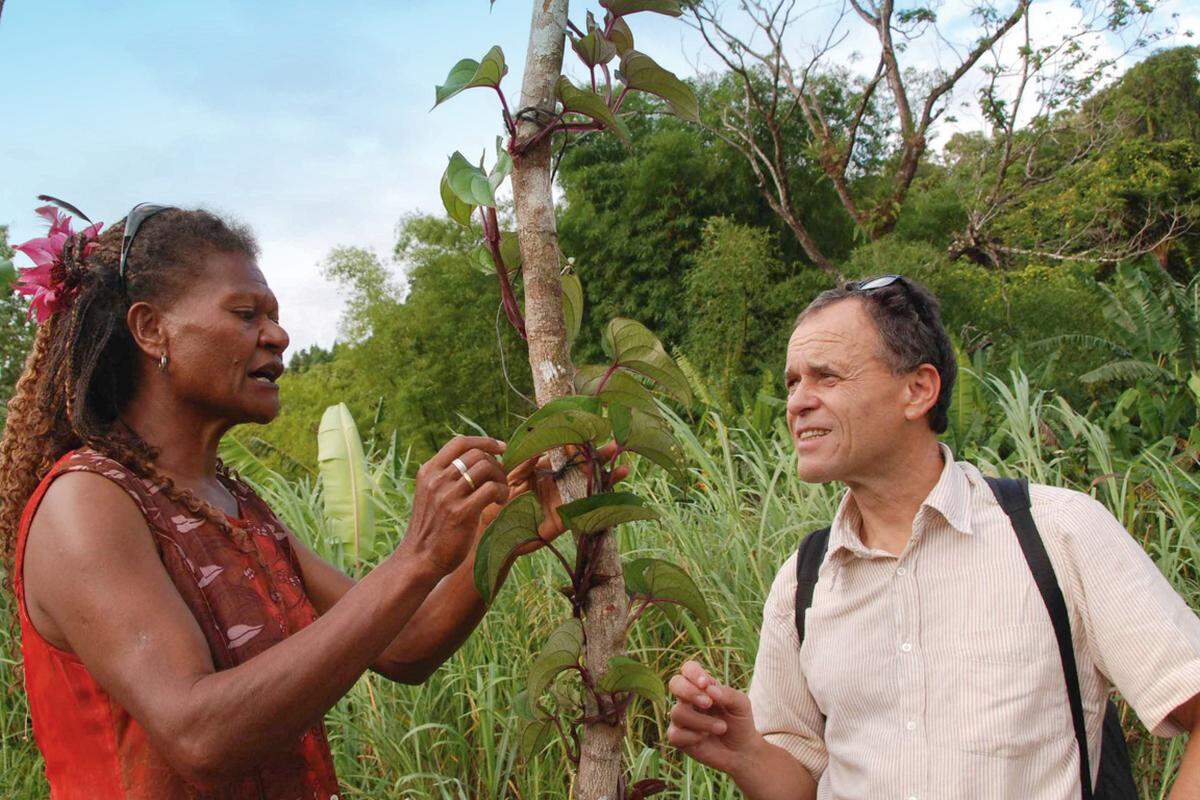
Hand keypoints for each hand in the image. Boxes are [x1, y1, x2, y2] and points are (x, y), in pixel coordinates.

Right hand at [400, 436, 508, 576]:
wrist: (420, 558)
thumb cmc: (432, 527)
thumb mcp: (431, 494)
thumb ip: (447, 477)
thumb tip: (478, 459)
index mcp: (428, 471)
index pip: (459, 443)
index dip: (484, 441)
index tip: (501, 447)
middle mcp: (436, 479)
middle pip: (477, 454)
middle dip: (496, 464)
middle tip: (501, 480)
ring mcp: (447, 495)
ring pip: (485, 468)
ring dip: (500, 478)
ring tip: (501, 493)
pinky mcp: (460, 512)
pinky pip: (490, 489)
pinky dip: (501, 493)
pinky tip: (499, 503)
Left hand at [480, 442, 630, 552]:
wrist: (491, 526)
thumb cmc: (500, 497)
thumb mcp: (511, 473)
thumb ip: (525, 462)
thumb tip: (540, 452)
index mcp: (549, 470)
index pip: (569, 453)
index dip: (581, 442)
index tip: (592, 430)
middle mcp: (560, 484)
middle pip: (586, 468)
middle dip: (601, 457)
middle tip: (616, 445)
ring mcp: (563, 502)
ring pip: (590, 489)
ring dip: (607, 480)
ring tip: (623, 469)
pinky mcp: (562, 523)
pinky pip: (581, 512)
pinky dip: (594, 504)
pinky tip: (607, 496)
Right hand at [667, 660, 762, 777]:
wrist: (742, 751)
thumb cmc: (740, 722)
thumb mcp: (741, 705)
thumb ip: (727, 694)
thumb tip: (708, 690)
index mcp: (702, 687)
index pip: (688, 669)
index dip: (693, 673)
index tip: (705, 683)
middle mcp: (688, 699)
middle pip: (675, 683)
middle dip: (689, 692)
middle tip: (708, 703)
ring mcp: (681, 718)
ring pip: (678, 712)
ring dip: (702, 721)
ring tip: (721, 728)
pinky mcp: (678, 738)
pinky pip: (675, 734)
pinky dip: (693, 737)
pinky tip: (704, 739)